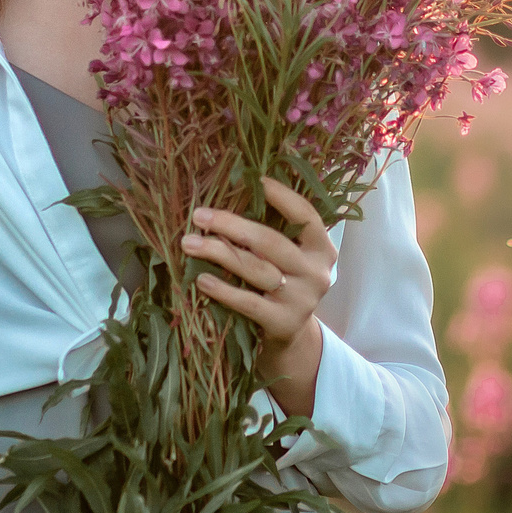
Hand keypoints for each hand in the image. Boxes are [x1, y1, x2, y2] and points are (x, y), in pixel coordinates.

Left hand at [184, 177, 337, 417]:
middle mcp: (317, 272)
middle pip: (270, 242)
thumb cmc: (281, 281)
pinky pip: (249, 303)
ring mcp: (302, 300)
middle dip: (231, 225)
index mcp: (322, 248)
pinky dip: (223, 289)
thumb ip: (274, 229)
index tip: (255, 178)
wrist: (289, 335)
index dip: (282, 196)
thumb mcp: (288, 255)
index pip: (306, 215)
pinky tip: (201, 279)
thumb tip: (232, 190)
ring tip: (189, 243)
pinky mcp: (284, 323)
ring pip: (256, 270)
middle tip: (199, 215)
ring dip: (219, 253)